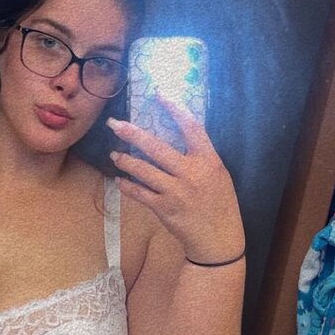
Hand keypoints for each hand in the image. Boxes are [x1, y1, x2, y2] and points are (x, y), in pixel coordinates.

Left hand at [106, 94, 243, 261]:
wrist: (219, 240)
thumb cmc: (220, 205)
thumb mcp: (218, 175)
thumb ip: (199, 157)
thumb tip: (177, 136)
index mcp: (209, 161)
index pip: (191, 127)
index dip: (175, 109)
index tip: (159, 94)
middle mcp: (192, 174)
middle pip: (157, 148)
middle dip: (132, 133)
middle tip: (114, 124)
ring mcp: (176, 192)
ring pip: (143, 170)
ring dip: (125, 160)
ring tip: (114, 154)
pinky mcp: (165, 209)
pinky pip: (140, 193)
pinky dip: (128, 186)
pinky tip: (120, 180)